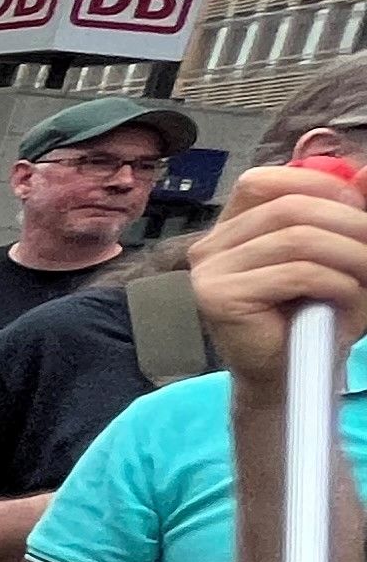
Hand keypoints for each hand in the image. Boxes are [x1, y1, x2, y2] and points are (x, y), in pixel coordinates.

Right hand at [190, 164, 366, 385]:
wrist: (291, 379)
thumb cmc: (316, 318)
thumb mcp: (339, 257)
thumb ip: (350, 213)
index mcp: (233, 228)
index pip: (268, 182)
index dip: (320, 186)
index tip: (359, 209)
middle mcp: (212, 245)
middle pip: (289, 207)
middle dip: (350, 222)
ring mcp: (210, 271)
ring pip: (297, 239)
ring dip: (351, 255)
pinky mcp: (219, 298)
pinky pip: (296, 273)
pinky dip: (337, 283)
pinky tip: (345, 300)